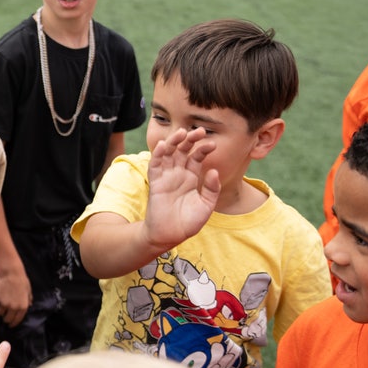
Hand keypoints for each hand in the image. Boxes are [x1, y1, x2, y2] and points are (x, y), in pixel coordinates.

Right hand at [0, 269, 31, 326]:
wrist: (11, 273)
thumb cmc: (21, 280)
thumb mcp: (28, 291)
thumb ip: (28, 300)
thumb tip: (29, 305)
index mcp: (23, 307)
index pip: (17, 320)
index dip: (13, 324)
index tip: (11, 325)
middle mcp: (13, 307)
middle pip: (7, 319)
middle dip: (6, 319)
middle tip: (5, 317)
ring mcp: (4, 304)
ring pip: (0, 313)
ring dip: (1, 311)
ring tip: (2, 306)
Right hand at [145, 127, 220, 248]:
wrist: (170, 236)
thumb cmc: (188, 222)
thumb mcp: (206, 205)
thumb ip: (211, 189)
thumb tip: (213, 171)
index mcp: (190, 177)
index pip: (196, 157)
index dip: (203, 149)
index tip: (212, 144)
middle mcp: (178, 174)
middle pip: (182, 150)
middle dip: (190, 140)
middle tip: (198, 131)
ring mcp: (166, 177)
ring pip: (168, 153)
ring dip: (173, 142)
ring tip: (181, 133)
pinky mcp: (155, 182)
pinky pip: (155, 165)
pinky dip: (157, 154)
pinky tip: (162, 145)